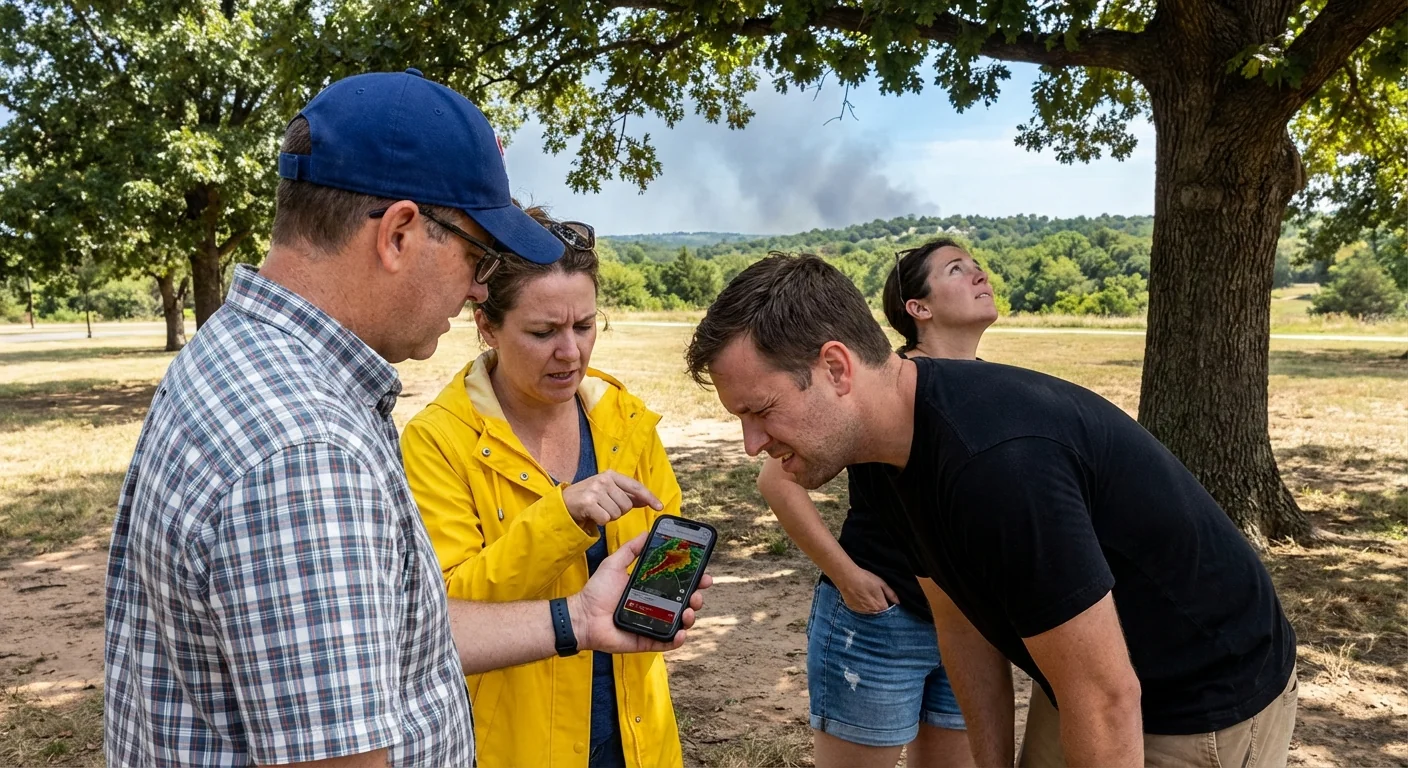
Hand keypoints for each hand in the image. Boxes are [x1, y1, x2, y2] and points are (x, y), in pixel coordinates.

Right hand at [562, 470, 661, 531]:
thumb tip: (648, 500)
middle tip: (606, 508)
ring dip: (609, 516)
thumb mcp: (608, 492)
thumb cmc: (589, 498)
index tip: (659, 507)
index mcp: (611, 475)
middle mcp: (604, 480)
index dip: (649, 497)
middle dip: (619, 511)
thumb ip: (628, 495)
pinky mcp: (588, 503)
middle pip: (627, 505)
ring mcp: (595, 490)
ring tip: (598, 510)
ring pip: (617, 513)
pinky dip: (601, 521)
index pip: (635, 486)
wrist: (563, 503)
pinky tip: (593, 515)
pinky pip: (606, 519)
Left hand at [568, 532, 711, 653]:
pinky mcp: (648, 640)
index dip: (694, 578)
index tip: (703, 572)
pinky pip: (667, 642)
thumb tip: (647, 532)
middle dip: (697, 597)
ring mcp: (654, 624)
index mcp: (652, 588)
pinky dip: (678, 639)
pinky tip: (681, 632)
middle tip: (698, 591)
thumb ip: (631, 549)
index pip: (678, 583)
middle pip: (685, 602)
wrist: (583, 616)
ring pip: (681, 622)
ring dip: (691, 617)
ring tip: (689, 610)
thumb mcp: (615, 564)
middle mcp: (657, 606)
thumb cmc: (597, 591)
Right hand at [837, 567, 897, 614]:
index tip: (883, 596)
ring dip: (870, 606)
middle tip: (874, 595)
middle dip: (879, 605)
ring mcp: (862, 611)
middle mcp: (872, 611)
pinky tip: (860, 597)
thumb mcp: (881, 583)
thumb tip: (898, 602)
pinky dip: (862, 605)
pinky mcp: (854, 610)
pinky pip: (862, 610)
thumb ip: (891, 594)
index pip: (888, 609)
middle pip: (879, 611)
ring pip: (870, 611)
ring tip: (866, 595)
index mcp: (881, 606)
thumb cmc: (865, 578)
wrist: (847, 578)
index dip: (886, 602)